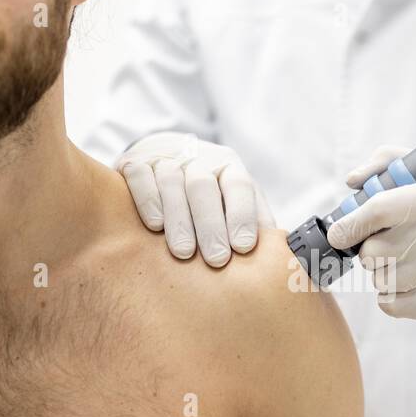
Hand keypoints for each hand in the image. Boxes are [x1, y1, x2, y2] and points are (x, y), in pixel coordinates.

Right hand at [115, 132, 275, 266]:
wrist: (163, 156)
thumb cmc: (209, 195)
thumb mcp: (235, 202)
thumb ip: (255, 222)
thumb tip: (280, 254)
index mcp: (228, 166)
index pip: (239, 186)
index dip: (242, 216)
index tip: (244, 247)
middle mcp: (198, 157)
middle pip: (204, 186)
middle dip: (211, 225)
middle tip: (217, 260)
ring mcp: (164, 157)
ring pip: (172, 181)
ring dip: (179, 219)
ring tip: (184, 253)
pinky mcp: (134, 161)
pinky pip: (140, 175)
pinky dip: (147, 199)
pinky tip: (154, 225)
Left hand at [326, 145, 415, 320]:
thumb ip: (388, 164)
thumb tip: (352, 183)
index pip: (375, 211)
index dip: (349, 225)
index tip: (341, 233)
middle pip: (371, 253)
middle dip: (374, 250)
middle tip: (395, 246)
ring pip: (380, 280)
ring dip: (386, 274)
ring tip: (412, 263)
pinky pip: (392, 305)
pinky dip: (395, 297)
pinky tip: (415, 284)